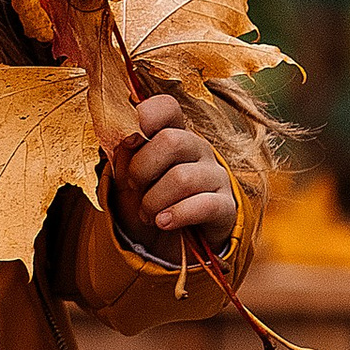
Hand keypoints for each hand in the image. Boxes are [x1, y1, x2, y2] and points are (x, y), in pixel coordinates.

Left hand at [113, 94, 235, 249]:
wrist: (168, 242)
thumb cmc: (149, 200)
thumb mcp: (129, 176)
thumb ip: (125, 153)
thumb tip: (124, 134)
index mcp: (174, 134)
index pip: (167, 106)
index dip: (145, 116)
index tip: (128, 142)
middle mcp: (199, 149)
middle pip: (171, 141)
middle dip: (141, 169)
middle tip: (134, 187)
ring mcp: (216, 176)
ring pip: (182, 178)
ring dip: (153, 201)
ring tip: (147, 214)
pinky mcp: (226, 205)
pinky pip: (204, 205)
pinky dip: (177, 215)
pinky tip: (163, 222)